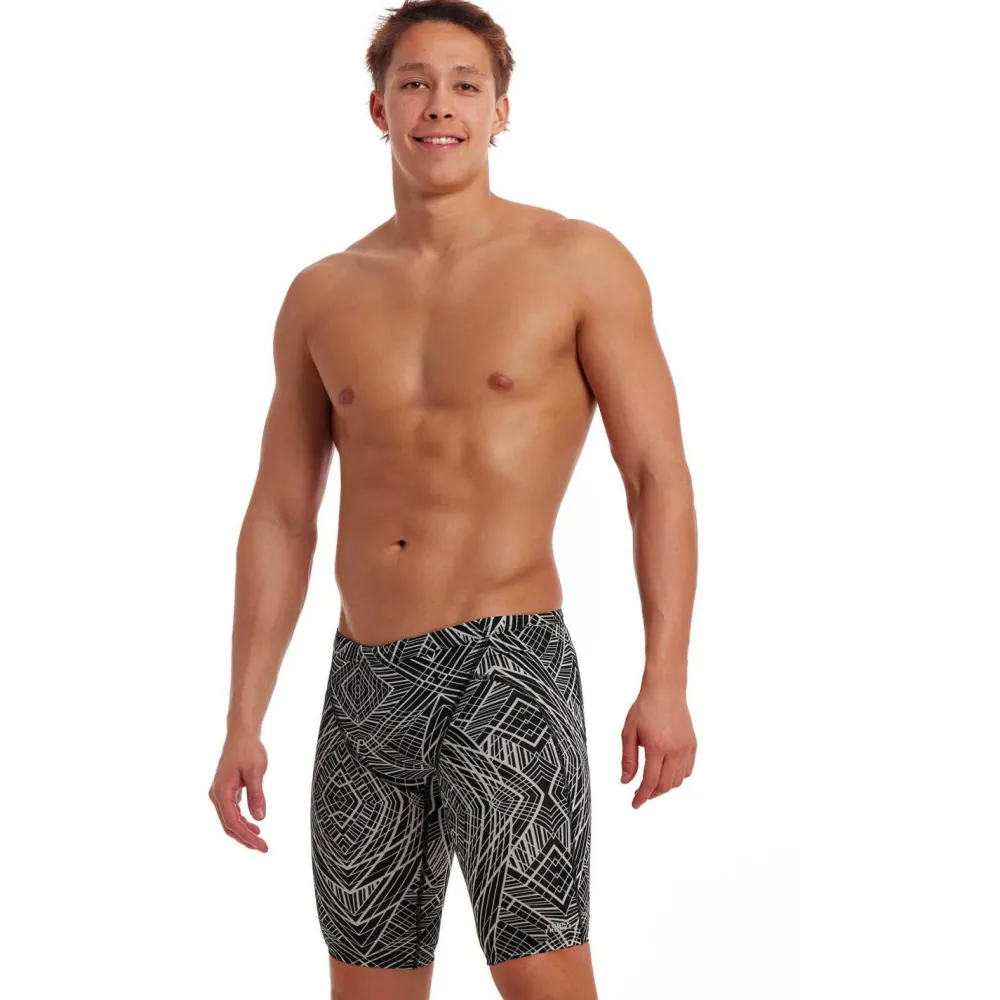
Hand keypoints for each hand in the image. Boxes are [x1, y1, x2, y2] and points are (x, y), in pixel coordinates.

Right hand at [208, 730, 268, 851]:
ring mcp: (220, 793)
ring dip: (243, 831)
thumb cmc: (248, 750)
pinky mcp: (226, 790)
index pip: (233, 822)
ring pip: (229, 819)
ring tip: (259, 839)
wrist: (241, 734)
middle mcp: (217, 795)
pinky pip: (231, 811)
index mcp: (221, 792)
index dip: (247, 837)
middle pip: (229, 825)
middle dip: (245, 838)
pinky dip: (241, 820)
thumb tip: (259, 818)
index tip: (262, 846)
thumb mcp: (256, 772)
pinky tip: (253, 824)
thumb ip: (257, 795)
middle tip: (263, 848)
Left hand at [621, 682, 695, 807]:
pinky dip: (677, 777)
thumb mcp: (629, 732)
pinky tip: (666, 773)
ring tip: (652, 784)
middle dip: (652, 794)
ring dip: (665, 787)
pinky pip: (687, 771)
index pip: (650, 782)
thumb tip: (626, 781)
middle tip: (641, 794)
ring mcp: (686, 748)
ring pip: (678, 781)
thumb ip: (628, 759)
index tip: (635, 804)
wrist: (665, 690)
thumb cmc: (645, 707)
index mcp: (657, 747)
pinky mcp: (693, 745)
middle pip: (665, 785)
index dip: (642, 796)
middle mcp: (675, 750)